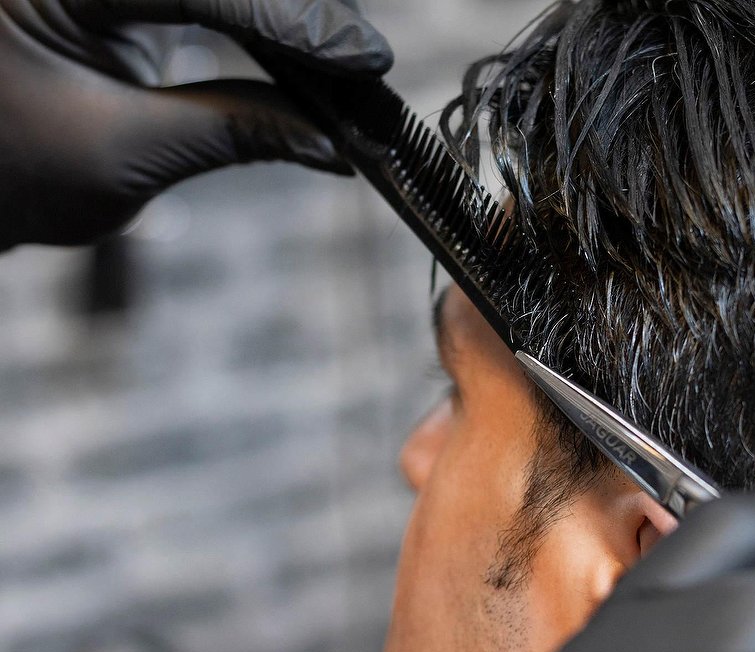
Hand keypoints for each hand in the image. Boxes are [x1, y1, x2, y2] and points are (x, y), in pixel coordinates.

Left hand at [0, 0, 391, 249]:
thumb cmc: (16, 175)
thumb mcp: (121, 156)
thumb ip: (230, 132)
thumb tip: (331, 141)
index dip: (284, 17)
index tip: (357, 57)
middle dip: (295, 14)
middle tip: (364, 64)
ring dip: (287, 18)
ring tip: (348, 66)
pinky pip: (214, 0)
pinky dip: (264, 25)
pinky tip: (309, 56)